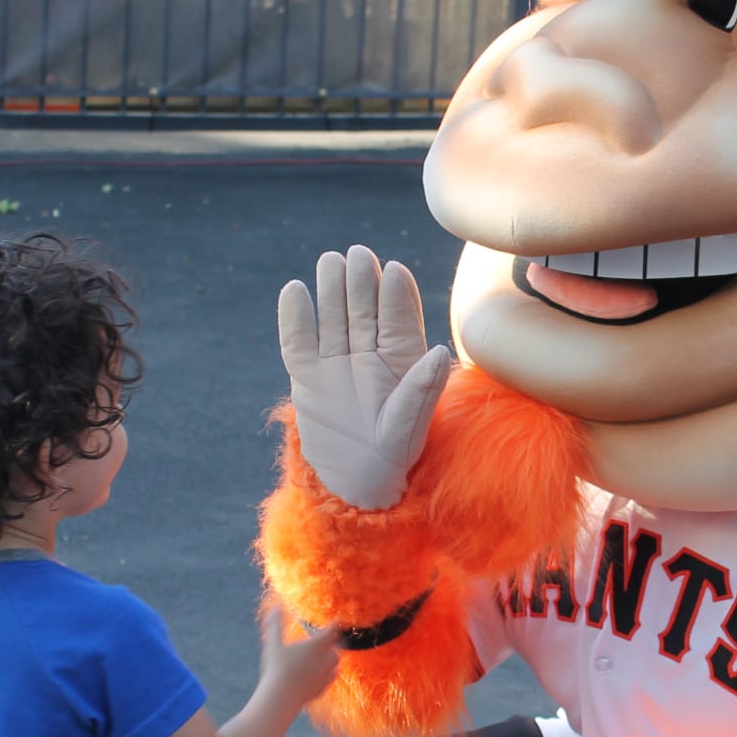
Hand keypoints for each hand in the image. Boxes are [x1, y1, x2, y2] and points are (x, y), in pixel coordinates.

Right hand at [258, 602, 339, 709]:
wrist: (281, 697)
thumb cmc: (277, 668)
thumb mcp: (274, 644)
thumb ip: (275, 624)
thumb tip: (274, 606)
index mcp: (315, 646)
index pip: (331, 631)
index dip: (334, 625)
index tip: (337, 620)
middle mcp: (324, 660)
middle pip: (336, 648)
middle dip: (334, 643)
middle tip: (331, 639)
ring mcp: (324, 676)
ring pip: (335, 664)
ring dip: (332, 658)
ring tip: (328, 655)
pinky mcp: (321, 690)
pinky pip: (329, 679)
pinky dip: (328, 674)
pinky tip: (324, 675)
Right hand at [277, 245, 453, 508]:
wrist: (352, 482)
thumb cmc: (391, 456)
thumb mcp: (408, 428)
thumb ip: (421, 390)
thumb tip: (442, 352)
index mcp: (401, 364)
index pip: (398, 323)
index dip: (396, 296)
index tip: (394, 270)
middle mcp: (369, 356)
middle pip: (364, 312)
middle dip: (362, 283)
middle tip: (360, 255)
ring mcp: (336, 363)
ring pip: (333, 318)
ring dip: (332, 290)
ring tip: (330, 261)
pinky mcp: (307, 375)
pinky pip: (298, 341)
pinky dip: (294, 317)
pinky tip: (294, 290)